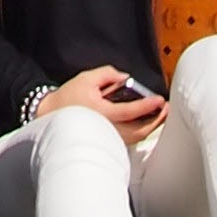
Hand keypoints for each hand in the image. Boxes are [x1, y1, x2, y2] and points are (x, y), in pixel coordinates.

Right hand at [37, 63, 166, 142]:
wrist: (50, 117)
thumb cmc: (67, 99)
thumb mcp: (85, 79)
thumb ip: (107, 74)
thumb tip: (125, 77)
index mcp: (102, 113)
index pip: (130, 112)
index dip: (147, 106)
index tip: (159, 100)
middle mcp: (107, 129)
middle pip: (139, 131)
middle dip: (156, 120)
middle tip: (166, 109)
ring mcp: (108, 138)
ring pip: (136, 137)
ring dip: (150, 127)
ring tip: (160, 115)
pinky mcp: (107, 142)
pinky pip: (129, 139)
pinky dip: (140, 131)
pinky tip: (146, 122)